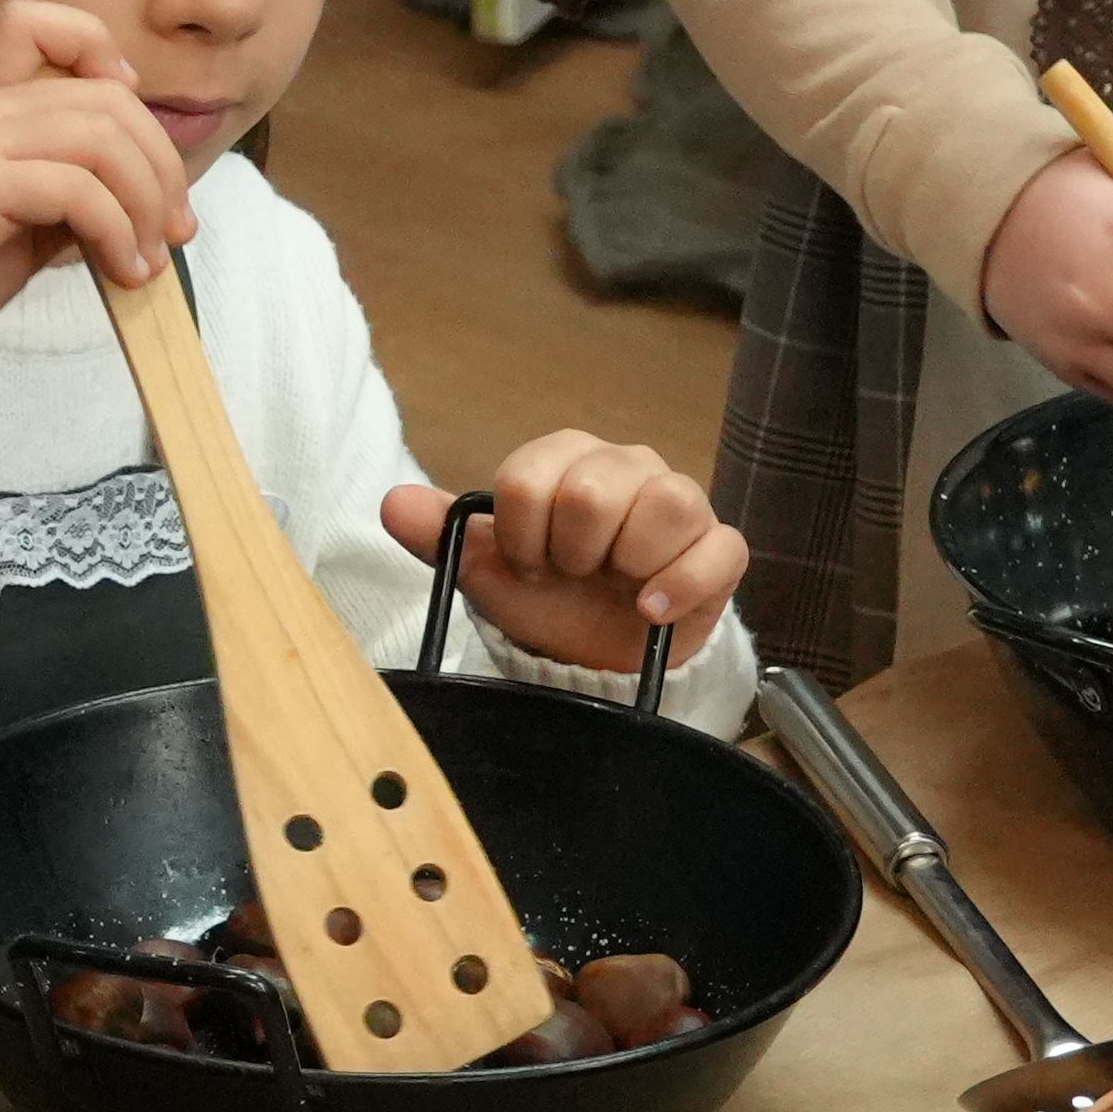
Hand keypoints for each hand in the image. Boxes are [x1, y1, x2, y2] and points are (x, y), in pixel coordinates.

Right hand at [0, 1, 191, 363]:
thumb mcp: (19, 226)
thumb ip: (71, 195)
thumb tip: (145, 200)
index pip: (37, 23)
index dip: (100, 51)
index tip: (135, 122)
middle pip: (104, 97)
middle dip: (160, 163)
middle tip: (174, 228)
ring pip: (100, 138)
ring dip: (145, 203)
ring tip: (148, 259)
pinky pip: (78, 190)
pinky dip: (118, 232)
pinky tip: (121, 272)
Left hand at [382, 434, 743, 682]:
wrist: (600, 654)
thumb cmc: (547, 596)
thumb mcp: (487, 568)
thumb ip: (441, 532)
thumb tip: (392, 503)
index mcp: (567, 458)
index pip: (530, 480)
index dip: (520, 538)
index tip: (528, 564)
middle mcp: (628, 465)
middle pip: (594, 491)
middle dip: (573, 551)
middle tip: (574, 575)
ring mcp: (680, 502)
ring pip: (663, 505)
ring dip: (627, 563)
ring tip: (617, 588)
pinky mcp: (720, 548)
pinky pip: (717, 549)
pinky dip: (679, 585)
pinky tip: (650, 610)